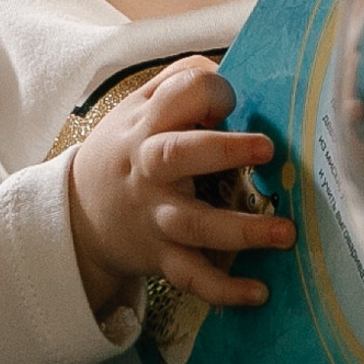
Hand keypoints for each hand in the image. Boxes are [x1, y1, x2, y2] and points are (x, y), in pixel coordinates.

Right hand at [67, 56, 290, 317]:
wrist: (78, 214)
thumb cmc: (125, 152)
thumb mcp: (136, 110)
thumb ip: (176, 87)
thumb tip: (227, 71)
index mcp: (147, 125)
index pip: (177, 94)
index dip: (210, 90)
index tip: (231, 98)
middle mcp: (150, 168)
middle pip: (179, 155)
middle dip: (221, 149)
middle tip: (267, 148)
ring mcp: (156, 215)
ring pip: (195, 223)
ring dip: (240, 228)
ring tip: (285, 232)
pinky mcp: (162, 255)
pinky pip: (193, 275)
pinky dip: (224, 288)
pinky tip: (258, 292)